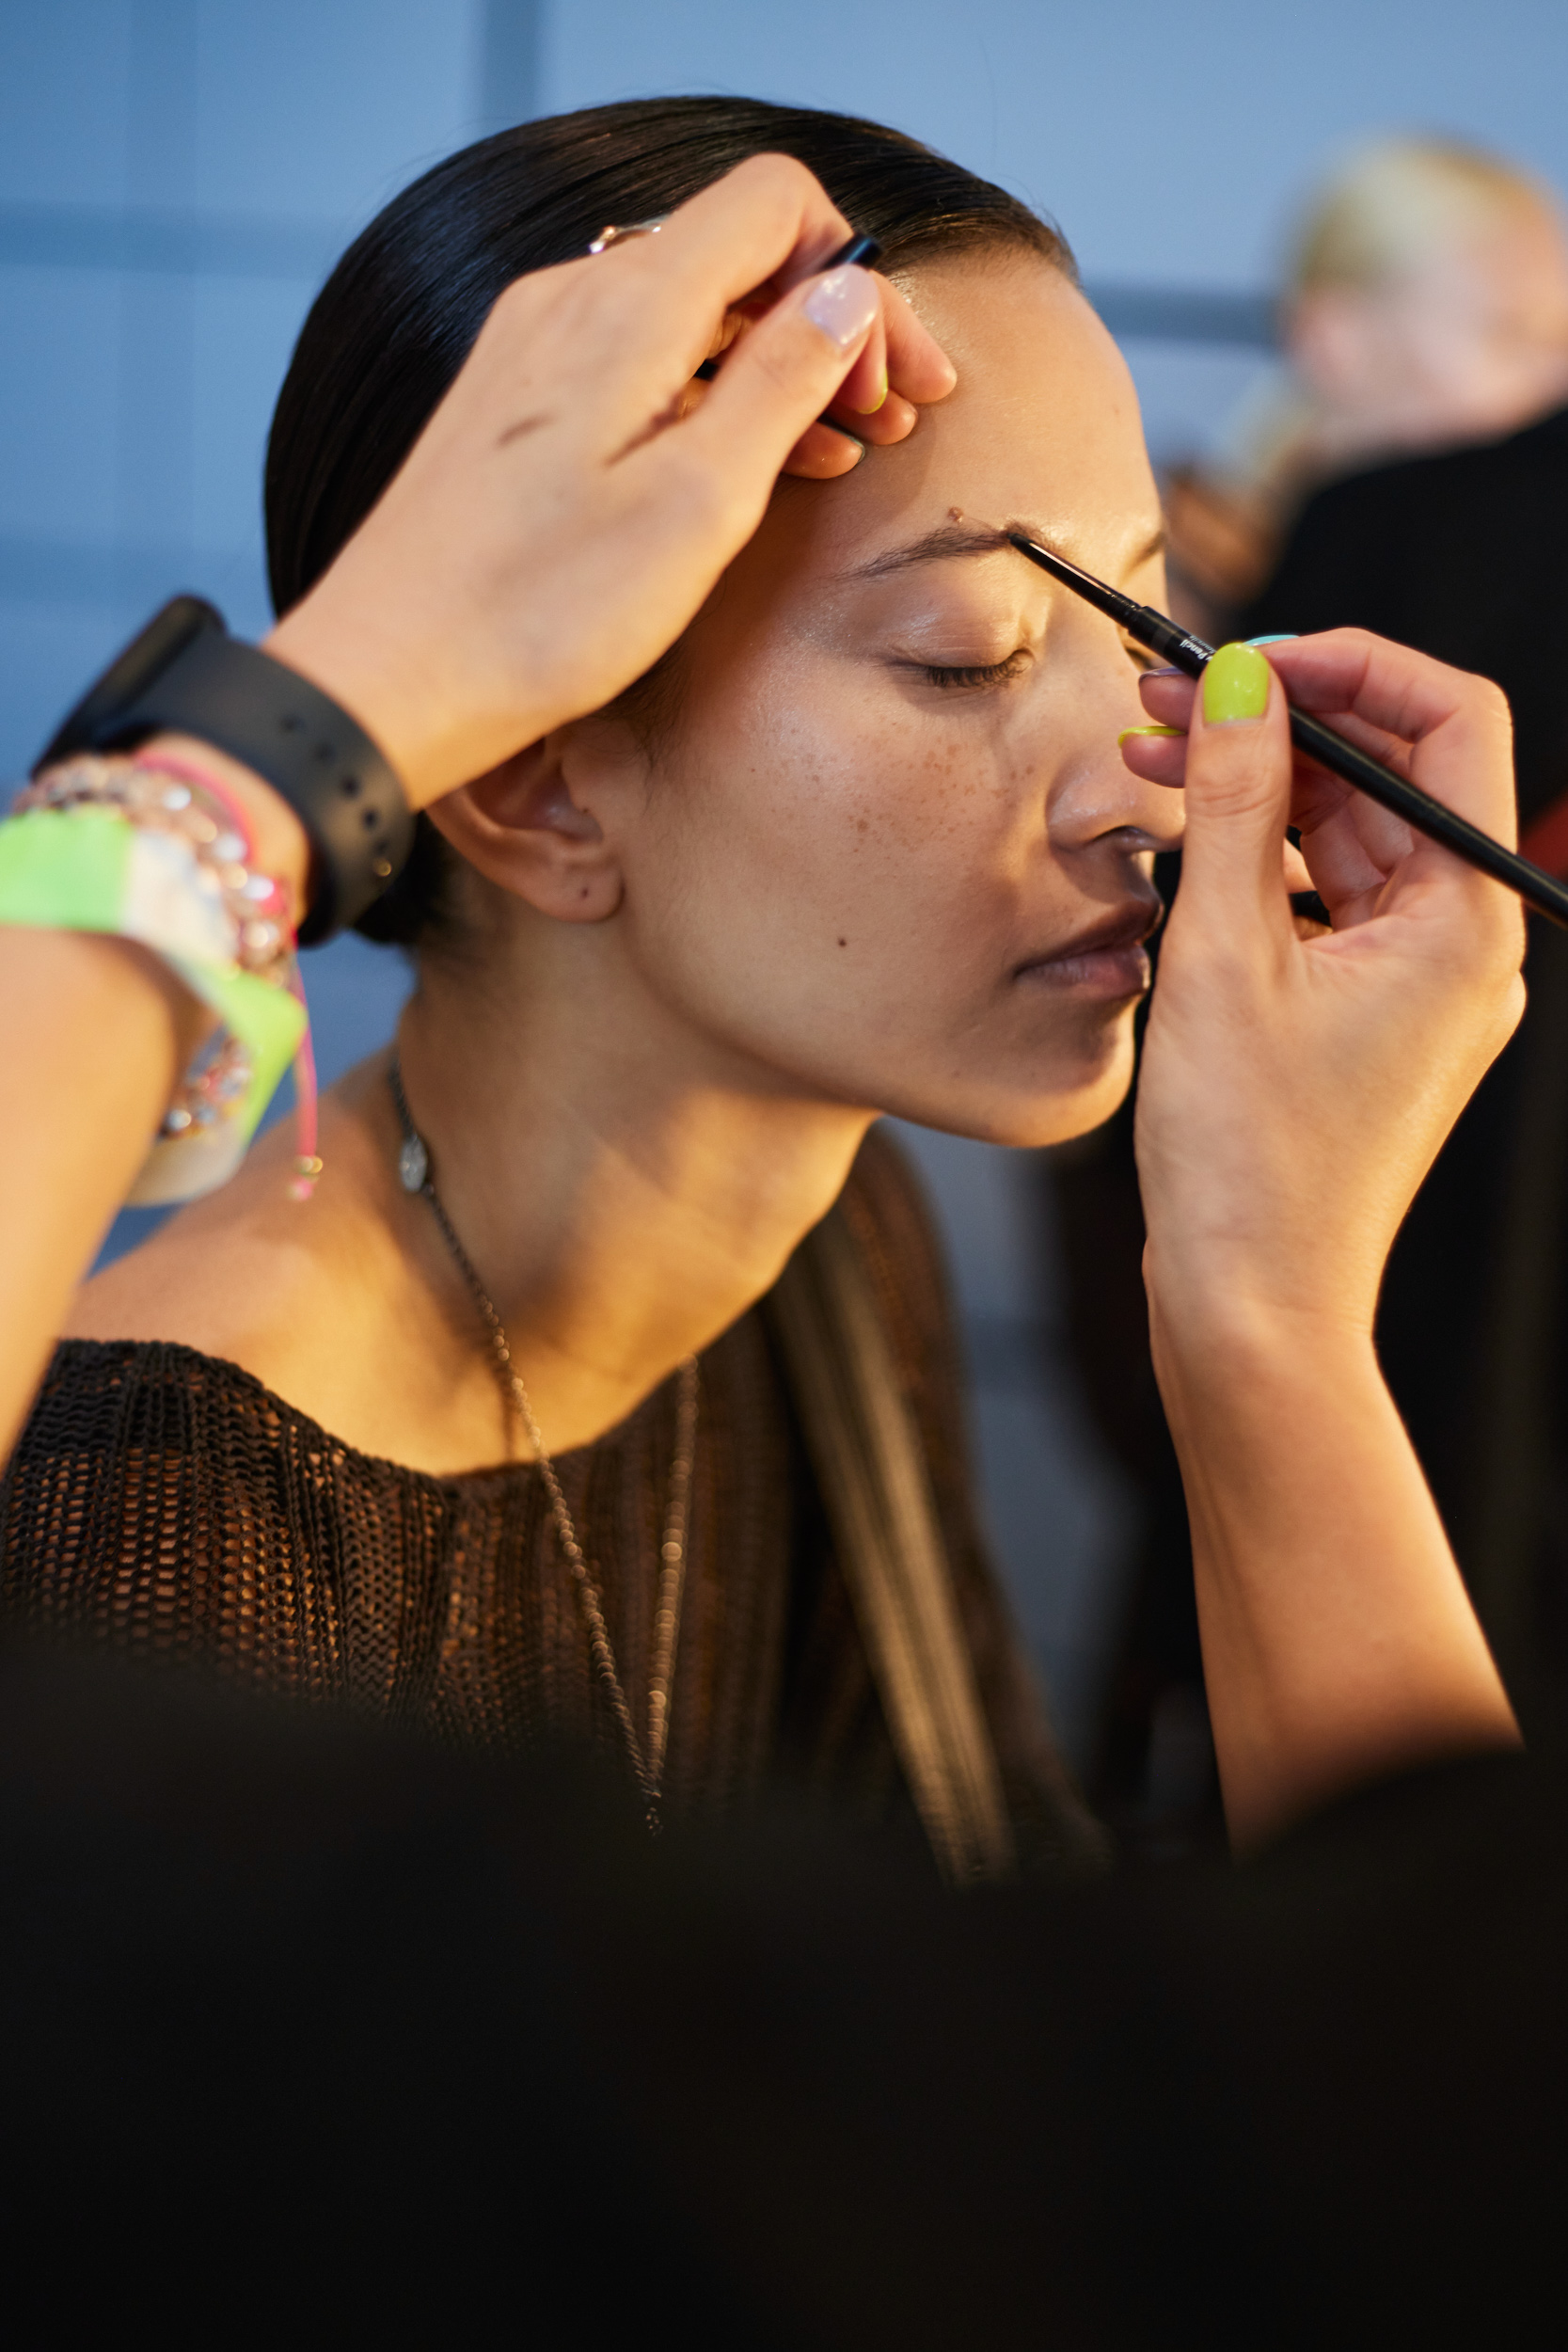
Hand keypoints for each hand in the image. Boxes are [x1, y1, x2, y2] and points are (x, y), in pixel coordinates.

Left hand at [264, 154, 954, 808]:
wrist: (390, 677)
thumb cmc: (540, 612)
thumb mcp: (697, 505)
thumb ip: (781, 384)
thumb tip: (847, 298)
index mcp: (627, 308)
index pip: (776, 206)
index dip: (857, 279)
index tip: (899, 379)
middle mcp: (572, 300)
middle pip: (734, 256)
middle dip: (828, 326)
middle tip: (891, 420)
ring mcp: (535, 349)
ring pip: (688, 314)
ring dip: (775, 367)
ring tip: (842, 448)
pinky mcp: (515, 404)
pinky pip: (635, 362)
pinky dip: (709, 397)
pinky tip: (748, 466)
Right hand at [1124, 632, 1524, 1349]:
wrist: (1251, 1308)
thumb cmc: (1248, 1162)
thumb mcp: (1222, 954)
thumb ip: (1229, 800)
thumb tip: (1235, 683)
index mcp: (1462, 921)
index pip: (1447, 724)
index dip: (1350, 667)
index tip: (1249, 660)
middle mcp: (1460, 946)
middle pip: (1390, 777)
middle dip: (1281, 723)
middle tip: (1168, 697)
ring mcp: (1416, 986)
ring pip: (1345, 837)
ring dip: (1255, 791)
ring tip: (1150, 760)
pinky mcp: (1366, 1020)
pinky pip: (1323, 903)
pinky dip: (1256, 863)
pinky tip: (1179, 848)